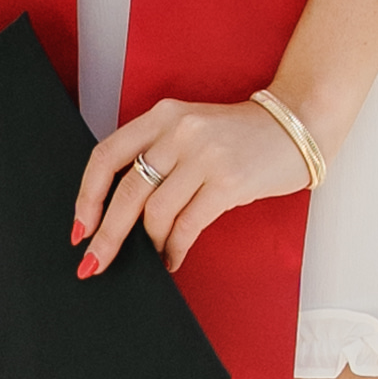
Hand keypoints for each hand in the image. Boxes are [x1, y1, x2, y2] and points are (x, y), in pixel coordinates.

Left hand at [71, 94, 311, 279]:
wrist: (297, 124)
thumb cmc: (240, 135)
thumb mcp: (190, 129)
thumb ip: (157, 155)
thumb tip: (118, 213)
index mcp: (162, 115)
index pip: (106, 156)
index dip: (87, 196)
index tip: (79, 228)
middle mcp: (179, 130)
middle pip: (126, 191)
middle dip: (106, 235)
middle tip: (94, 263)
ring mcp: (205, 155)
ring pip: (156, 213)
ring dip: (149, 244)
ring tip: (154, 256)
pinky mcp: (229, 182)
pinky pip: (187, 226)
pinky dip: (174, 249)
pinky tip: (172, 259)